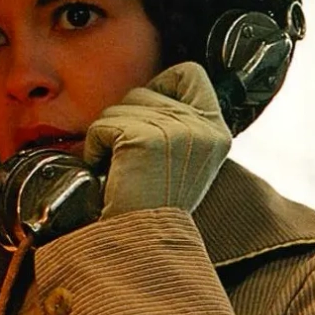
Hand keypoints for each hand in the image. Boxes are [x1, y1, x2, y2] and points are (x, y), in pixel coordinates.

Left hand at [84, 61, 231, 217]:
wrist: (145, 240)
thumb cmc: (158, 205)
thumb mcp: (187, 159)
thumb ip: (182, 124)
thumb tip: (153, 92)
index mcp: (217, 131)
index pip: (190, 73)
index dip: (164, 87)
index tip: (154, 122)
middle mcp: (202, 127)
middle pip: (145, 90)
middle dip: (128, 120)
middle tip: (135, 160)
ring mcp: (175, 130)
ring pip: (119, 107)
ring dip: (110, 136)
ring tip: (124, 169)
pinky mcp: (143, 139)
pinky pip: (102, 126)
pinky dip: (96, 149)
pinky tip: (111, 174)